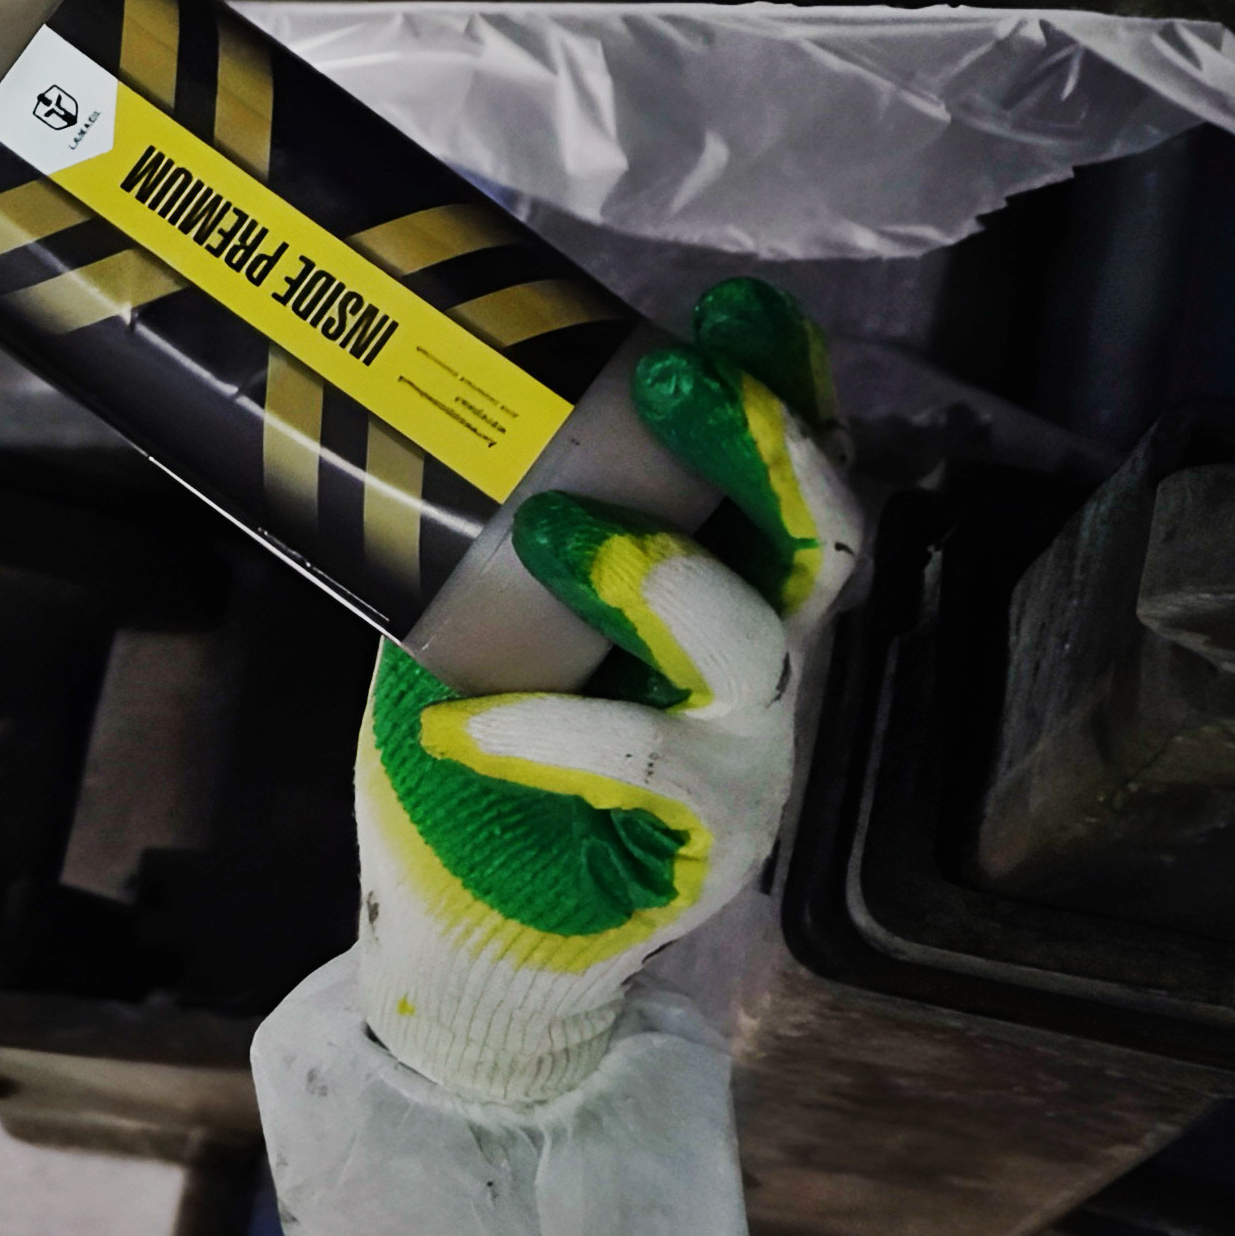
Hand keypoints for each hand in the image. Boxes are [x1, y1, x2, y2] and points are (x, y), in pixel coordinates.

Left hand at [354, 279, 865, 1103]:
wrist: (464, 925)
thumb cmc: (475, 760)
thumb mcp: (473, 621)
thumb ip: (485, 535)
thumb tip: (421, 404)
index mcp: (718, 594)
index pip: (783, 479)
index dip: (787, 391)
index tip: (741, 310)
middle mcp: (757, 666)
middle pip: (814, 543)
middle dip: (759, 450)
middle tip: (675, 377)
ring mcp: (744, 757)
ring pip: (754, 651)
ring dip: (664, 577)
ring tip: (558, 529)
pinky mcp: (703, 845)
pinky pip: (649, 766)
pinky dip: (550, 729)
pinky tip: (466, 718)